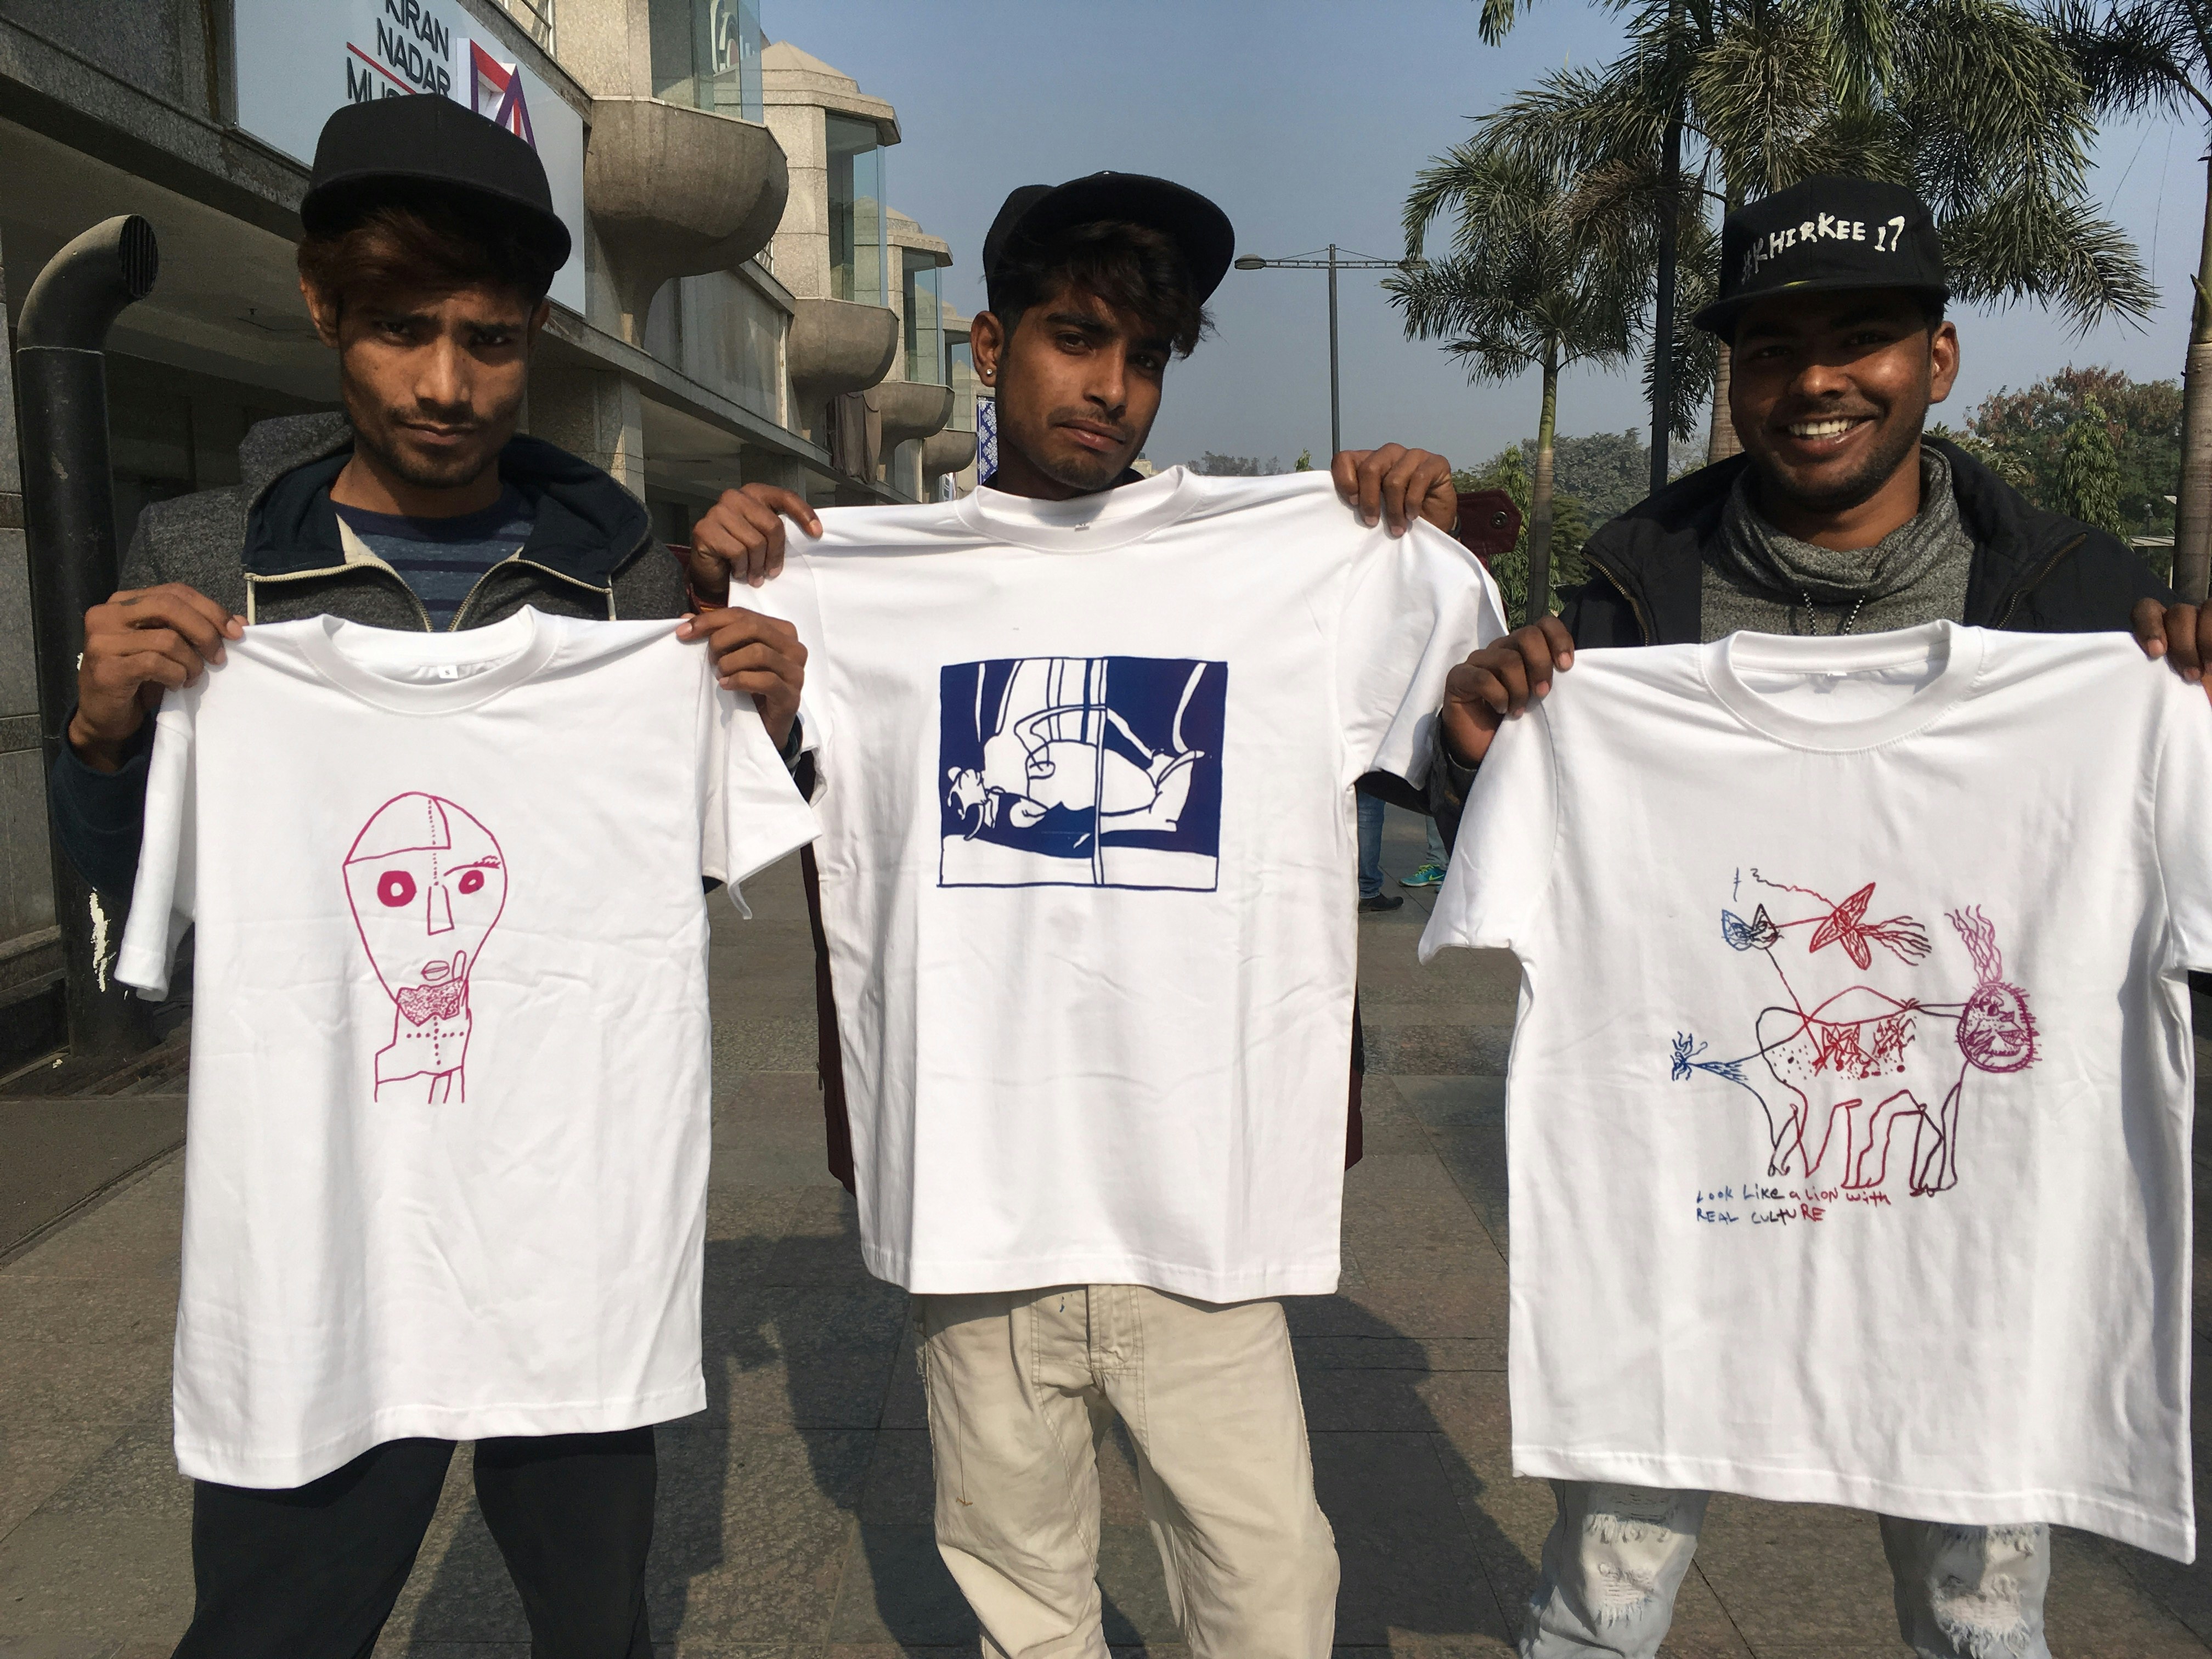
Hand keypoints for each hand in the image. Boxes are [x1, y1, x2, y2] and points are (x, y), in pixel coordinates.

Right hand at [69, 583, 241, 771]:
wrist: (105, 715)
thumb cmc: (140, 678)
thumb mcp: (170, 649)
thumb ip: (196, 630)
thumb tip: (240, 622)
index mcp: (123, 602)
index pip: (174, 592)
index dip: (210, 609)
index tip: (236, 631)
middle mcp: (107, 615)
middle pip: (170, 606)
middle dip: (204, 631)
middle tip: (218, 657)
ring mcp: (102, 640)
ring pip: (167, 639)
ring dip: (191, 663)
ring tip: (193, 677)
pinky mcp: (106, 668)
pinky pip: (156, 664)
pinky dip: (176, 675)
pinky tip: (176, 685)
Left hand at [675, 605, 806, 746]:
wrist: (766, 723)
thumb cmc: (750, 685)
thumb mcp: (733, 654)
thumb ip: (714, 633)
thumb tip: (686, 618)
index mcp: (782, 631)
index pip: (743, 614)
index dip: (710, 620)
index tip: (683, 632)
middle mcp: (794, 648)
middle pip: (753, 627)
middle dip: (721, 640)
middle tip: (709, 659)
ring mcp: (795, 672)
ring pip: (759, 652)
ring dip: (730, 663)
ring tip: (719, 675)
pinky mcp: (790, 696)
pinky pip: (765, 680)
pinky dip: (739, 680)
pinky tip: (726, 686)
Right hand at [686, 484, 820, 599]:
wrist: (711, 572)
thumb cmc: (741, 553)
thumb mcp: (765, 538)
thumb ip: (780, 530)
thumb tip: (811, 535)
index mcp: (754, 493)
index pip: (785, 497)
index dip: (804, 514)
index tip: (817, 534)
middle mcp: (735, 497)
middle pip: (772, 525)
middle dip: (776, 554)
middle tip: (772, 571)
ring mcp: (717, 511)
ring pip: (755, 542)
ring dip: (757, 565)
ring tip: (754, 575)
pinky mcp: (705, 530)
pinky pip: (737, 552)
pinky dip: (741, 568)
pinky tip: (737, 571)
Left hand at [1332, 444, 1456, 536]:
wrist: (1434, 523)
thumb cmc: (1400, 516)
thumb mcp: (1374, 510)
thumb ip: (1358, 501)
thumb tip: (1339, 507)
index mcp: (1369, 461)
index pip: (1345, 459)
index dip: (1344, 480)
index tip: (1352, 503)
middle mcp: (1389, 453)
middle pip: (1370, 468)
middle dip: (1369, 500)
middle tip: (1372, 522)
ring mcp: (1413, 455)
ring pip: (1394, 479)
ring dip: (1393, 509)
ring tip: (1396, 527)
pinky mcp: (1435, 462)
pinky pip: (1418, 479)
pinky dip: (1412, 502)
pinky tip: (1412, 515)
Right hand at [1439, 616, 1575, 765]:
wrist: (1482, 747)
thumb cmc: (1514, 720)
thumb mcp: (1538, 697)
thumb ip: (1548, 676)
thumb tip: (1566, 665)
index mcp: (1521, 648)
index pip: (1543, 625)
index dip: (1559, 640)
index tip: (1566, 666)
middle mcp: (1500, 648)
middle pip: (1527, 636)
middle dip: (1541, 665)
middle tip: (1542, 693)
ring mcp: (1477, 661)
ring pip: (1508, 660)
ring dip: (1519, 690)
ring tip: (1519, 710)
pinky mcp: (1459, 677)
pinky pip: (1483, 678)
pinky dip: (1498, 697)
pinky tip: (1501, 709)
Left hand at [2133, 598, 2211, 697]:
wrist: (2205, 696)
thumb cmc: (2183, 697)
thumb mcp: (2162, 686)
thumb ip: (2151, 671)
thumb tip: (2139, 671)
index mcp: (2160, 631)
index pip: (2146, 610)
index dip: (2149, 627)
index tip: (2155, 653)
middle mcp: (2182, 622)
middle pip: (2178, 613)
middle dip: (2184, 645)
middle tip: (2190, 675)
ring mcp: (2204, 620)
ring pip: (2205, 609)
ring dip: (2206, 640)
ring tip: (2208, 670)